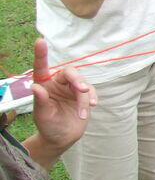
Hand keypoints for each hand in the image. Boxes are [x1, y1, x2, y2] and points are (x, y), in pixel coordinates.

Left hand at [30, 38, 95, 152]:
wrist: (63, 138)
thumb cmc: (48, 126)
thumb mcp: (42, 116)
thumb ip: (40, 101)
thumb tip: (36, 87)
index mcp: (44, 85)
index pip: (41, 68)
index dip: (41, 55)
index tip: (39, 41)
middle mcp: (57, 84)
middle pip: (70, 73)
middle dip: (77, 80)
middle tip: (83, 91)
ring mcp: (71, 89)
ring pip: (83, 84)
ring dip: (85, 98)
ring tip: (83, 113)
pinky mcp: (84, 96)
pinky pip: (92, 92)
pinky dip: (92, 99)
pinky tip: (92, 107)